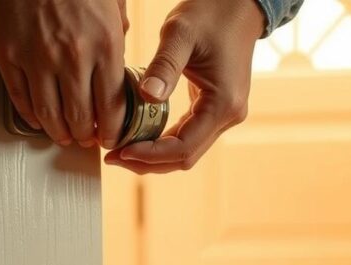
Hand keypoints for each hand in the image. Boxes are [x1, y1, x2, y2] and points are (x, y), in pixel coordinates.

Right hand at [0, 0, 129, 147]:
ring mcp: (36, 58)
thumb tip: (119, 63)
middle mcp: (71, 57)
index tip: (113, 137)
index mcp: (104, 45)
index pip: (114, 107)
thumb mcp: (110, 3)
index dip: (114, 130)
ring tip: (65, 135)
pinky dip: (31, 115)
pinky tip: (39, 119)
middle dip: (87, 136)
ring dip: (59, 132)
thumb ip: (117, 36)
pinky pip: (20, 97)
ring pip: (50, 115)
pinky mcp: (6, 54)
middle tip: (88, 139)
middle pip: (82, 117)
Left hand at [105, 0, 265, 172]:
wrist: (237, 6)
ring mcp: (224, 115)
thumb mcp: (180, 34)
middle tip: (113, 156)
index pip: (183, 147)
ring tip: (122, 150)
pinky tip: (140, 135)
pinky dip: (164, 141)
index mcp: (223, 104)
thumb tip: (146, 95)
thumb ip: (164, 66)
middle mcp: (228, 116)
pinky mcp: (216, 109)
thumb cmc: (211, 14)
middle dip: (148, 162)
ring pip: (187, 151)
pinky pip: (189, 136)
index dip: (149, 154)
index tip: (120, 150)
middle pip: (185, 157)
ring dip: (154, 156)